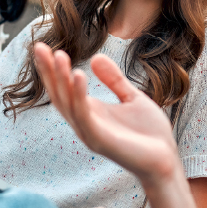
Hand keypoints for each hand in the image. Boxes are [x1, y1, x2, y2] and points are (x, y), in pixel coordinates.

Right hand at [33, 43, 179, 186]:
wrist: (166, 161)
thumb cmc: (149, 134)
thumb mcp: (131, 98)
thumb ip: (114, 80)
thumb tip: (95, 57)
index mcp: (90, 113)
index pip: (64, 89)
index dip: (52, 69)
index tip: (44, 47)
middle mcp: (84, 123)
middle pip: (59, 95)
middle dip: (49, 72)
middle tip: (40, 46)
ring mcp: (90, 133)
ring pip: (68, 104)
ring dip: (62, 79)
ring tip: (59, 55)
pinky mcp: (100, 141)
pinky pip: (84, 116)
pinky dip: (79, 96)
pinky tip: (79, 75)